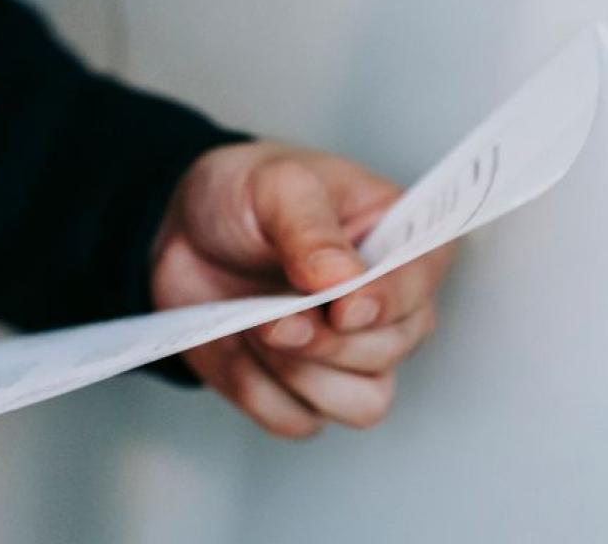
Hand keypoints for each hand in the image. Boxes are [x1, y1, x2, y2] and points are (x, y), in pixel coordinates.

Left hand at [151, 142, 457, 436]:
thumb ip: (311, 230)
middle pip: (388, 352)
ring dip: (298, 373)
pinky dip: (259, 391)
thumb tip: (345, 281)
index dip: (385, 304)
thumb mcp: (277, 186)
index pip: (421, 286)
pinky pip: (298, 420)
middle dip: (324, 341)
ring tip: (254, 326)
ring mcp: (352, 356)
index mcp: (402, 244)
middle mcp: (391, 308)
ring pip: (360, 404)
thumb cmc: (248, 194)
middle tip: (272, 315)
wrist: (186, 230)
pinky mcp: (303, 390)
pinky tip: (237, 346)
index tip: (341, 307)